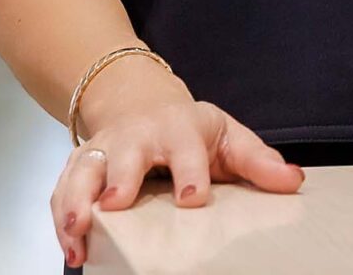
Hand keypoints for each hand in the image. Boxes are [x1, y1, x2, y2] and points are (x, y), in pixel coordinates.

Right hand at [52, 59, 303, 266]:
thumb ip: (258, 161)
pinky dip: (59, 217)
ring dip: (76, 202)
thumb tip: (293, 181)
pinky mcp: (78, 167)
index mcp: (179, 129)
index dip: (190, 172)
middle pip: (124, 156)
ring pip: (81, 174)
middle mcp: (136, 138)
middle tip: (115, 204)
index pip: (186, 150)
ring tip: (77, 233)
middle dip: (119, 178)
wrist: (140, 104)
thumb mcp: (228, 137)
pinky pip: (61, 190)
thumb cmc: (188, 129)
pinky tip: (70, 247)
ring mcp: (103, 152)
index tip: (191, 198)